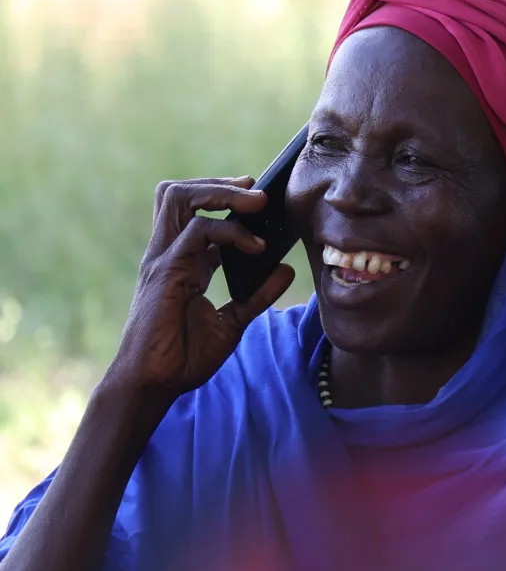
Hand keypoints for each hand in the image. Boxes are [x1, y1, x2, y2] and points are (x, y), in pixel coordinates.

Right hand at [107, 177, 294, 399]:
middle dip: (221, 185)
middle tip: (259, 191)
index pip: (195, 212)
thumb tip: (286, 268)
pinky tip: (256, 247)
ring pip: (180, 200)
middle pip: (181, 195)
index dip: (226, 199)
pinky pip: (196, 234)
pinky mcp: (166, 272)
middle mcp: (169, 254)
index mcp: (182, 262)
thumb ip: (258, 295)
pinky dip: (229, 232)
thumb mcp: (233, 322)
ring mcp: (164, 260)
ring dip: (222, 194)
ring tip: (259, 204)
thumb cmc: (184, 357)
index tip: (261, 201)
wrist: (154, 385)